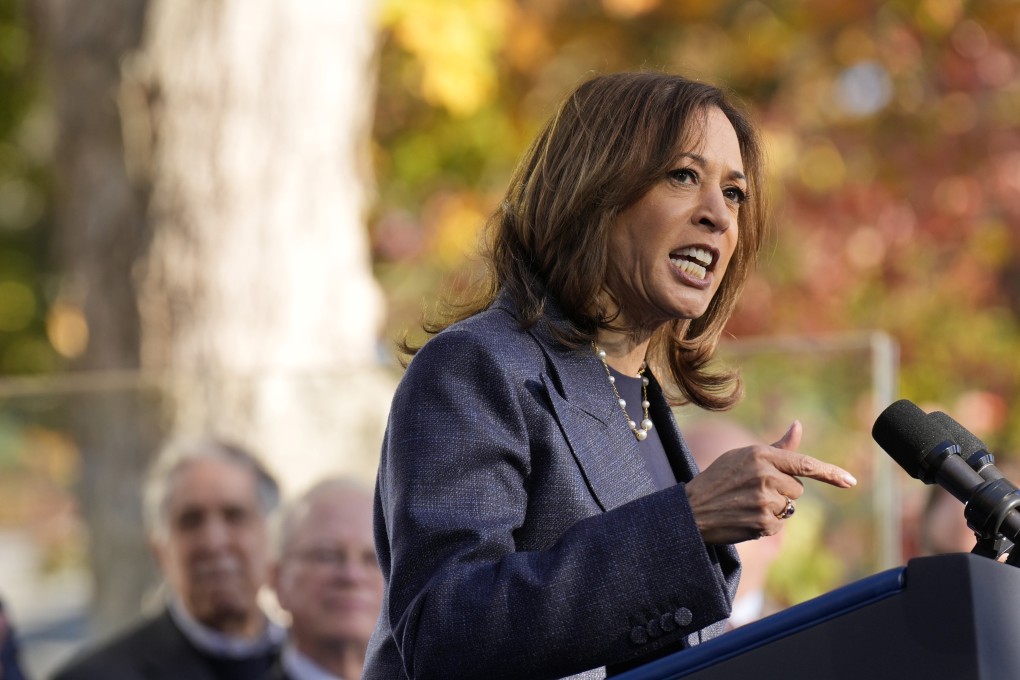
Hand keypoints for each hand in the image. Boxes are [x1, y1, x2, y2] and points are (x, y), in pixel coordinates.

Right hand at [685, 421, 856, 543]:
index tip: (850, 482)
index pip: (805, 464)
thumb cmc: (719, 479)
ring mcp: (765, 501)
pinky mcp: (764, 523)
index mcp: (761, 455)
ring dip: (774, 507)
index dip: (831, 473)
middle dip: (782, 490)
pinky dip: (767, 523)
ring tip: (746, 503)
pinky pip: (780, 524)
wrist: (691, 510)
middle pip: (797, 488)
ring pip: (789, 507)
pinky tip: (745, 517)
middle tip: (752, 491)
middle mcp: (766, 476)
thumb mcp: (744, 456)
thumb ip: (777, 447)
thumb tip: (798, 425)